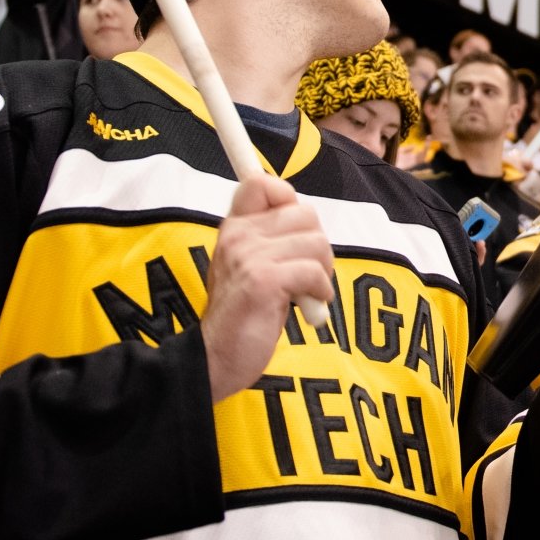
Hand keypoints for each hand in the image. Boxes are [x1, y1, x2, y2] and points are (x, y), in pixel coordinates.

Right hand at [205, 176, 334, 402]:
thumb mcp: (249, 267)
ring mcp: (249, 256)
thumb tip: (306, 217)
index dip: (288, 198)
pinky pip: (314, 271)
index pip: (261, 182)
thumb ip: (270, 240)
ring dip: (323, 271)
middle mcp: (238, 235)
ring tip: (306, 292)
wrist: (217, 357)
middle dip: (317, 245)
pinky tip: (308, 306)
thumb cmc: (243, 314)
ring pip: (316, 242)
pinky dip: (321, 291)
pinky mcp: (264, 281)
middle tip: (307, 273)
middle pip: (305, 213)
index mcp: (234, 228)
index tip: (294, 231)